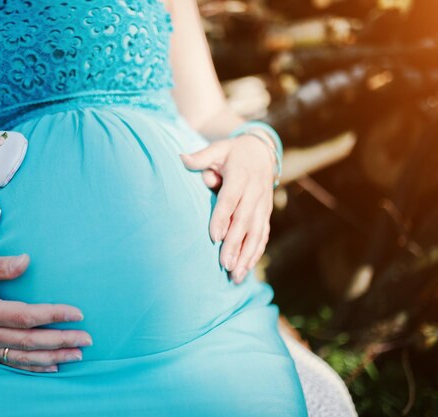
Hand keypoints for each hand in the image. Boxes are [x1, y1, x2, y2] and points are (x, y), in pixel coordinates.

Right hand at [0, 254, 91, 371]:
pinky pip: (13, 363)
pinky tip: (54, 367)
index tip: (77, 313)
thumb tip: (27, 261)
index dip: (53, 315)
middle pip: (30, 341)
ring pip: (24, 356)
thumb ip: (0, 265)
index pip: (25, 316)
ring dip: (54, 357)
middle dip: (61, 340)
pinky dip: (35, 367)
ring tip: (79, 355)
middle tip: (87, 338)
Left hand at [180, 135, 275, 282]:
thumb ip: (201, 157)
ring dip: (247, 255)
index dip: (222, 218)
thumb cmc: (233, 152)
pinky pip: (263, 235)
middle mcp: (255, 192)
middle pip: (244, 221)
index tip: (214, 237)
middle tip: (224, 264)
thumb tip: (180, 157)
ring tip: (235, 275)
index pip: (230, 199)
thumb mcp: (218, 149)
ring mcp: (263, 204)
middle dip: (235, 244)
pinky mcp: (267, 213)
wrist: (262, 151)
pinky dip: (256, 253)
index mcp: (241, 176)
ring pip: (257, 233)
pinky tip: (246, 269)